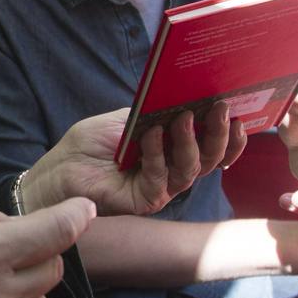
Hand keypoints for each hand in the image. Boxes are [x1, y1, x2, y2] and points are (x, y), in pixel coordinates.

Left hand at [21, 104, 245, 216]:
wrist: (59, 169)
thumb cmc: (90, 143)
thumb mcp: (127, 118)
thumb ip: (156, 111)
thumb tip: (187, 96)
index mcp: (173, 151)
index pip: (212, 146)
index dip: (229, 133)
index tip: (238, 109)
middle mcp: (172, 171)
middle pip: (209, 158)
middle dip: (218, 133)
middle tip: (220, 109)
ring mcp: (162, 187)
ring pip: (191, 169)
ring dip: (190, 141)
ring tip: (184, 117)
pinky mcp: (146, 200)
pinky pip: (160, 177)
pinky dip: (157, 152)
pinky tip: (151, 132)